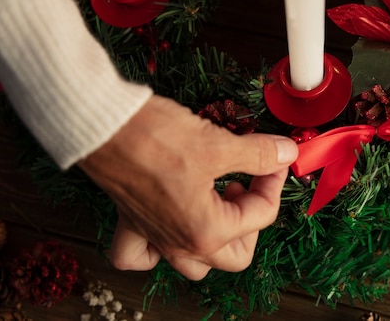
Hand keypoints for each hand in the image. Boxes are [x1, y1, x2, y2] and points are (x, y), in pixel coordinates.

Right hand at [78, 95, 297, 279]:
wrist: (103, 124)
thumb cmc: (155, 138)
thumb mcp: (218, 144)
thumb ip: (259, 154)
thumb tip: (286, 153)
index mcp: (206, 231)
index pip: (262, 215)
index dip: (274, 180)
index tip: (275, 156)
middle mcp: (179, 244)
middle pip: (235, 254)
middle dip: (252, 220)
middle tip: (251, 184)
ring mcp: (154, 237)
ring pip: (195, 263)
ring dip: (216, 239)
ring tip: (221, 200)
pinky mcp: (133, 222)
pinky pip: (142, 255)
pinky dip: (156, 251)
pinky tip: (170, 225)